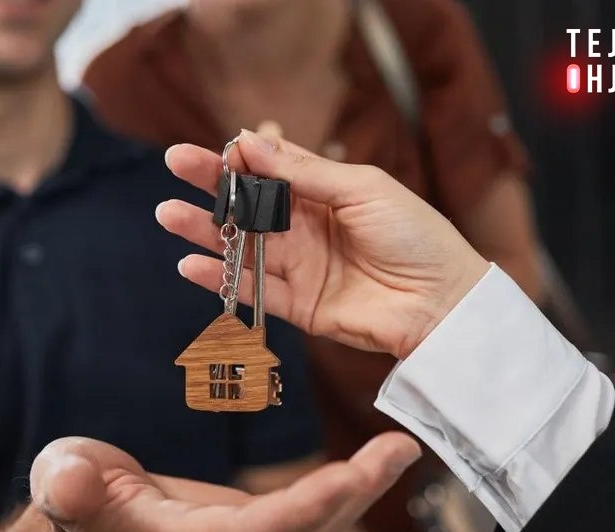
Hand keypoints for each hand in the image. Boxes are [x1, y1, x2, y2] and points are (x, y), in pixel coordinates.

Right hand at [29, 435, 420, 531]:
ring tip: (396, 452)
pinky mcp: (246, 529)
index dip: (304, 507)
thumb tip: (71, 480)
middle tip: (397, 451)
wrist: (81, 519)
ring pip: (311, 531)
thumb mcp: (62, 478)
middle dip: (353, 498)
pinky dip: (339, 492)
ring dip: (358, 494)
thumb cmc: (73, 494)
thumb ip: (69, 484)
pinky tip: (365, 466)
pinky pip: (304, 517)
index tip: (351, 474)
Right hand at [156, 130, 489, 359]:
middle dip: (211, 186)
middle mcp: (306, 227)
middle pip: (248, 205)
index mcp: (325, 191)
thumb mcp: (363, 189)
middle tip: (174, 167)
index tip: (213, 148)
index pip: (271, 169)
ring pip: (242, 246)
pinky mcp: (300, 305)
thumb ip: (304, 171)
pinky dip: (220, 278)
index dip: (240, 158)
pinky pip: (252, 290)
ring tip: (169, 215)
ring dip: (204, 231)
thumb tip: (251, 143)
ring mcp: (300, 266)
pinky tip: (191, 263)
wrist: (445, 301)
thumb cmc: (416, 235)